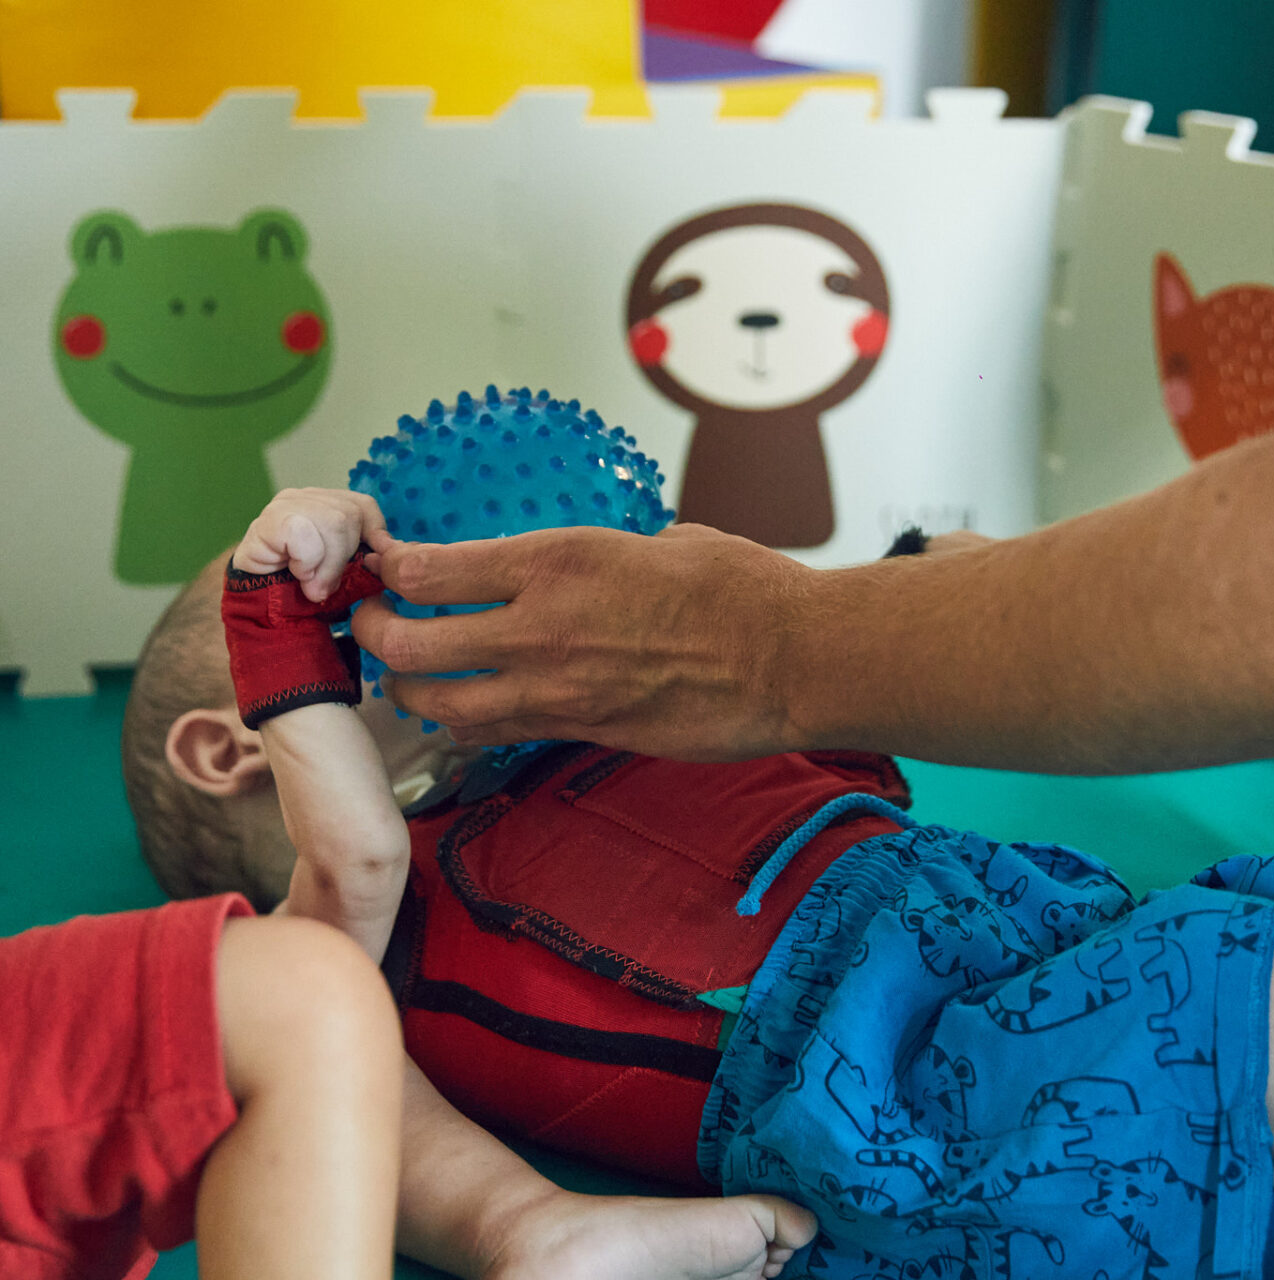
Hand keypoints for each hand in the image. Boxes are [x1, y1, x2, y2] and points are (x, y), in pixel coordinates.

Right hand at [234, 487, 392, 600]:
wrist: (258, 597)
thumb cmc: (301, 582)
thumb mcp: (340, 566)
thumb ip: (364, 553)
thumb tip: (392, 549)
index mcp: (326, 502)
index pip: (363, 505)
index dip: (375, 532)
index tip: (375, 560)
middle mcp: (306, 496)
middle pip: (350, 516)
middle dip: (344, 557)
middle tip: (327, 584)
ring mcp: (286, 504)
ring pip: (333, 524)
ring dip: (326, 565)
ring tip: (311, 583)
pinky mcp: (270, 520)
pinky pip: (305, 537)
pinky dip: (306, 564)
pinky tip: (294, 572)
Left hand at [350, 523, 812, 757]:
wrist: (791, 659)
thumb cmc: (744, 591)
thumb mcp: (663, 540)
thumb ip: (608, 552)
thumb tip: (602, 560)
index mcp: (557, 561)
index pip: (431, 571)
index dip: (392, 571)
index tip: (386, 568)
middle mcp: (541, 627)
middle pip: (411, 646)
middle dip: (376, 637)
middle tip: (375, 627)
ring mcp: (558, 690)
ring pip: (443, 706)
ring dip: (414, 694)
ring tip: (410, 680)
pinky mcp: (584, 732)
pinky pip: (500, 734)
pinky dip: (471, 725)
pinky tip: (471, 712)